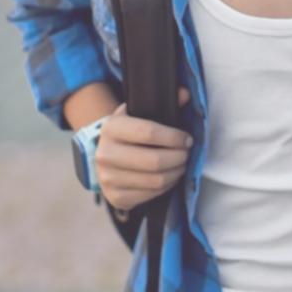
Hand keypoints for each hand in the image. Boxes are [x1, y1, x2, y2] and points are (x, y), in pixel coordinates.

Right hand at [95, 87, 192, 211]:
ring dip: (177, 172)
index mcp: (111, 128)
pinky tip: (171, 176)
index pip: (149, 132)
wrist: (105, 155)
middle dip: (179, 156)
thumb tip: (184, 94)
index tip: (187, 138)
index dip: (174, 137)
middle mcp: (105, 154)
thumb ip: (162, 102)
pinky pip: (151, 195)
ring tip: (182, 163)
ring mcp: (107, 178)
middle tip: (187, 152)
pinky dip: (167, 186)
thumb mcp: (139, 113)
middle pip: (154, 161)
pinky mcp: (115, 197)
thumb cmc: (129, 132)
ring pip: (156, 180)